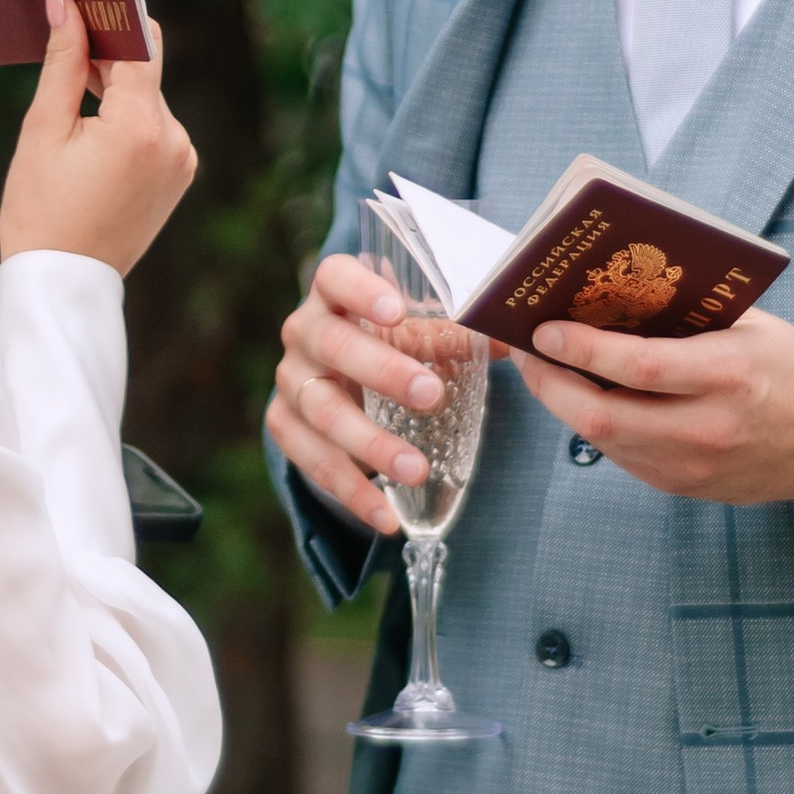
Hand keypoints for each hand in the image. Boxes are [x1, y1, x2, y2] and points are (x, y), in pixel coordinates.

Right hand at [0, 0, 196, 274]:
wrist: (62, 284)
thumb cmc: (40, 211)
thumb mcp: (43, 131)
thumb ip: (62, 62)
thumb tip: (63, 3)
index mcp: (141, 126)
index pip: (141, 44)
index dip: (112, 18)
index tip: (82, 2)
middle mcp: (174, 140)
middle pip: (143, 72)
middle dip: (105, 58)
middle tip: (61, 50)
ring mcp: (182, 160)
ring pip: (147, 99)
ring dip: (114, 93)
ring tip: (70, 113)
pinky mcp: (179, 175)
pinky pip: (154, 129)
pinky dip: (126, 122)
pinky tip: (91, 140)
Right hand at [265, 249, 445, 541]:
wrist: (336, 378)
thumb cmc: (386, 342)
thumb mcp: (415, 332)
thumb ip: (453, 334)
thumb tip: (509, 339)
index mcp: (333, 295)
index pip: (335, 276)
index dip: (361, 290)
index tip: (397, 312)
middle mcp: (303, 332)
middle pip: (332, 345)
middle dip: (382, 371)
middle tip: (432, 395)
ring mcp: (290, 380)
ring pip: (321, 409)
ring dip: (370, 442)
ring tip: (417, 469)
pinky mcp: (284, 427)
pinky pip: (313, 462)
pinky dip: (352, 492)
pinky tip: (385, 517)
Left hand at [512, 307, 793, 510]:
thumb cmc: (793, 369)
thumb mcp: (753, 326)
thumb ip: (688, 315)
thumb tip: (611, 294)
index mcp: (728, 375)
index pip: (636, 366)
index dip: (580, 348)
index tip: (542, 329)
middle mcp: (707, 428)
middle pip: (602, 417)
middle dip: (550, 384)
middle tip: (526, 352)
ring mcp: (694, 467)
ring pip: (604, 442)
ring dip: (565, 405)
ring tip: (545, 370)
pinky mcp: (686, 488)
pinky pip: (623, 458)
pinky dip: (596, 426)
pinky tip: (585, 399)